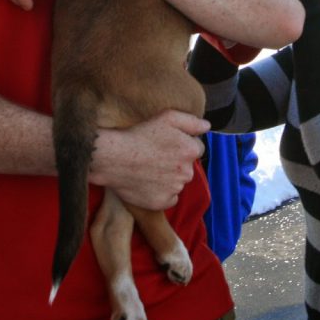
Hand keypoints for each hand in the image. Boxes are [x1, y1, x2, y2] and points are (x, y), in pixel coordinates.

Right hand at [90, 110, 210, 209]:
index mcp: (191, 150)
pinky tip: (149, 183)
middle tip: (157, 156)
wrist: (113, 158)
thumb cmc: (139, 134)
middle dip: (177, 162)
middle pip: (188, 166)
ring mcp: (175, 189)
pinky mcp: (162, 202)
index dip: (182, 144)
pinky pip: (169, 198)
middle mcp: (187, 171)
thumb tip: (206, 127)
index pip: (196, 148)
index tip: (167, 143)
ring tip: (150, 169)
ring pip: (178, 182)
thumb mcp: (168, 117)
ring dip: (170, 177)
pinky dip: (162, 193)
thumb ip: (192, 121)